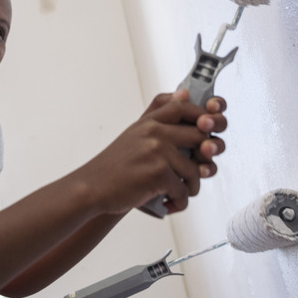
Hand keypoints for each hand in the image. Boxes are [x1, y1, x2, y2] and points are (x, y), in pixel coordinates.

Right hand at [80, 91, 227, 214]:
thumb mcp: (134, 135)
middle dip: (205, 158)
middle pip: (200, 136)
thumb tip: (185, 93)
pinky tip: (169, 204)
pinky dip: (179, 202)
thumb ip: (160, 118)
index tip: (206, 131)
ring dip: (191, 187)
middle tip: (196, 173)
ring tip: (178, 194)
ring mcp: (157, 151)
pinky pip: (183, 190)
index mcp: (148, 122)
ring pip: (195, 169)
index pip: (184, 106)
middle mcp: (154, 132)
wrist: (91, 188)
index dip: (202, 116)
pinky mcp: (158, 173)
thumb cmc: (113, 167)